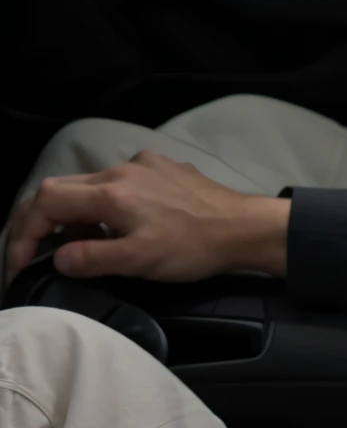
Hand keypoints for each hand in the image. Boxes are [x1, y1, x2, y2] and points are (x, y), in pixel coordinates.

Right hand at [5, 152, 289, 284]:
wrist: (243, 227)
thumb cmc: (193, 247)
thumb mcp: (138, 261)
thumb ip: (91, 258)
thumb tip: (57, 256)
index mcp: (112, 191)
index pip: (47, 201)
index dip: (25, 232)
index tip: (21, 262)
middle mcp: (123, 169)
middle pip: (62, 187)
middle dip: (41, 221)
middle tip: (34, 253)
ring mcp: (144, 165)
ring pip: (90, 185)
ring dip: (74, 214)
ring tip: (79, 247)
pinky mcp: (162, 168)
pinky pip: (117, 183)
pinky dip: (102, 205)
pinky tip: (115, 228)